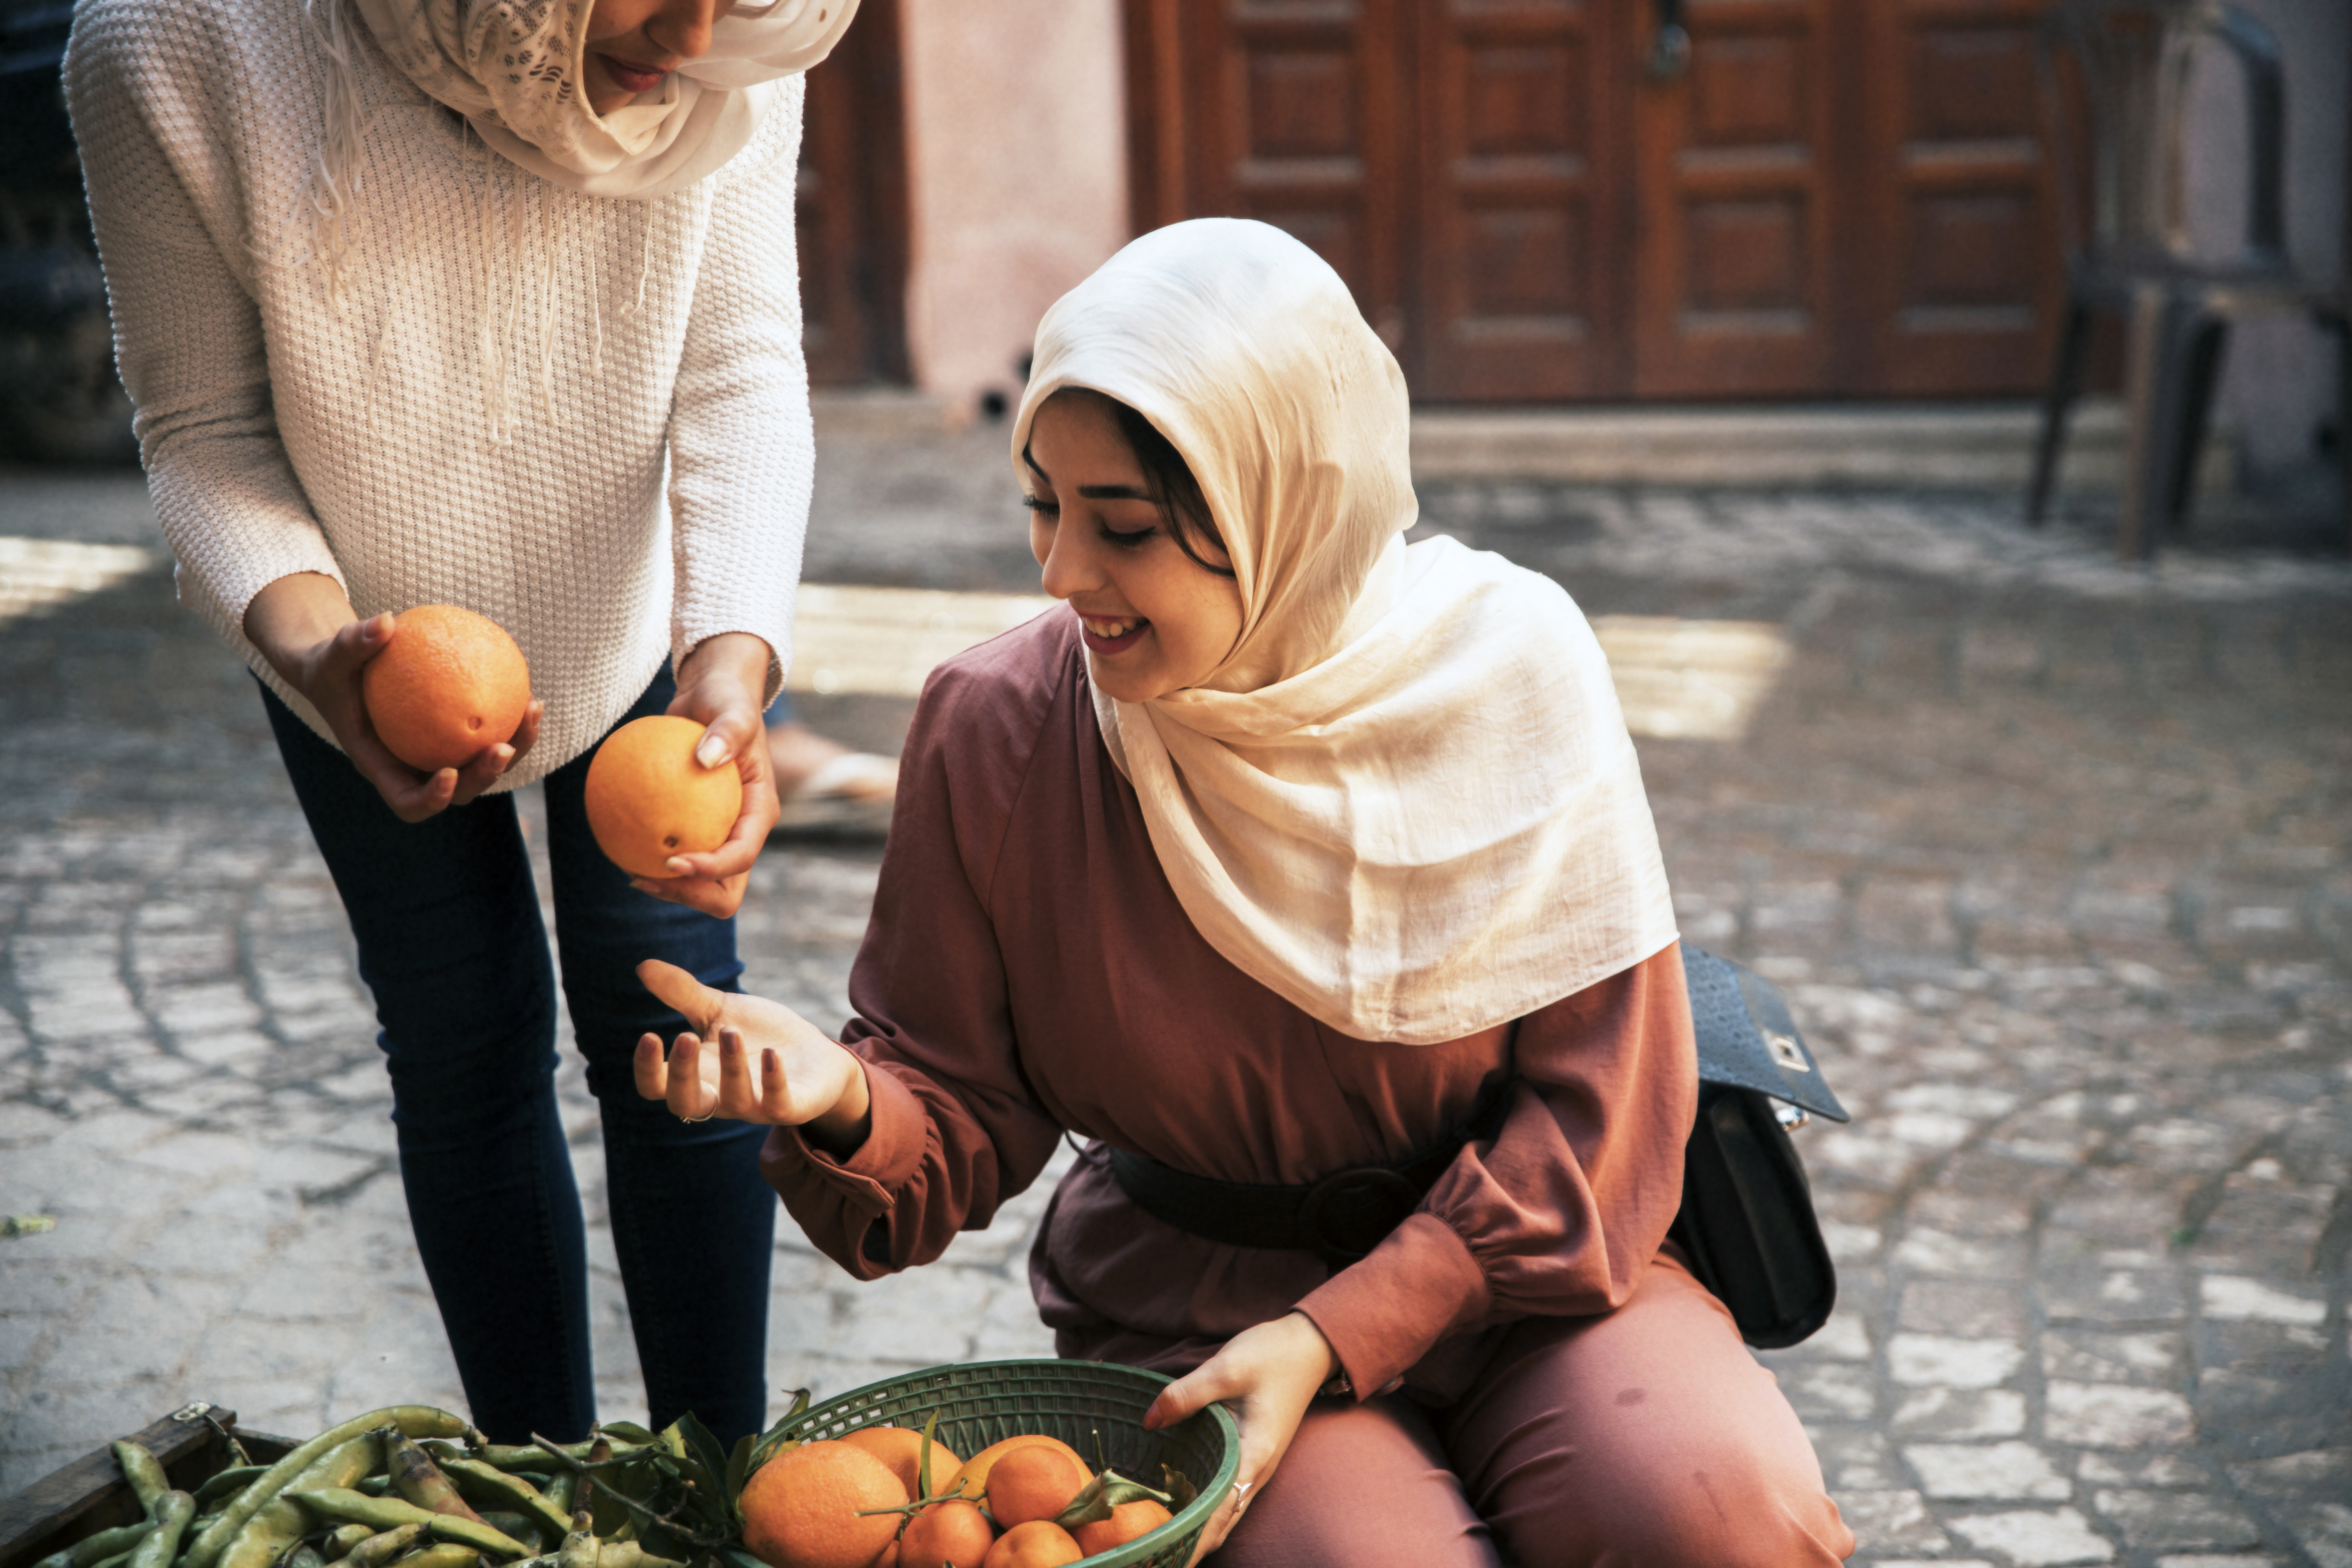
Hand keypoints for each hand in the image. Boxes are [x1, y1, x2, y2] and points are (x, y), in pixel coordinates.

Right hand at [244, 574, 540, 822]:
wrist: (346, 666)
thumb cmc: (332, 664)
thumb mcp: (333, 654)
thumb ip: (353, 641)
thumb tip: (386, 621)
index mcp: (382, 766)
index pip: (408, 801)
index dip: (431, 799)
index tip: (448, 773)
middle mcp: (416, 768)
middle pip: (460, 791)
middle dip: (485, 776)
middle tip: (503, 747)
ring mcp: (440, 755)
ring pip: (485, 766)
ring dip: (515, 747)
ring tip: (533, 709)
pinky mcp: (458, 736)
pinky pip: (490, 735)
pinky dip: (512, 720)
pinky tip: (530, 694)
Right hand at [630, 959, 873, 1150]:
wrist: (815, 1054)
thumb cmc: (758, 1034)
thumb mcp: (720, 1011)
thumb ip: (683, 994)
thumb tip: (643, 966)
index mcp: (697, 1076)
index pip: (657, 1087)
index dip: (648, 1070)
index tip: (649, 1037)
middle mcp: (720, 1097)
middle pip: (685, 1103)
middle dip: (682, 1074)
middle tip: (684, 1037)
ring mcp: (755, 1106)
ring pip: (733, 1101)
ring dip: (730, 1067)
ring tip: (731, 1031)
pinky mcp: (791, 1106)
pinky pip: (777, 1104)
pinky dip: (772, 1080)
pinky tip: (769, 1053)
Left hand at [633, 631, 778, 916]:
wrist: (712, 699)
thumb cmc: (726, 702)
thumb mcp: (732, 710)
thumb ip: (727, 732)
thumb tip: (705, 758)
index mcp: (759, 813)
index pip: (741, 856)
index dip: (710, 869)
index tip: (670, 859)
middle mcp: (742, 832)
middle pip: (726, 891)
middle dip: (691, 896)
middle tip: (648, 877)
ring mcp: (719, 836)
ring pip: (701, 886)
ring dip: (669, 890)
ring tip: (632, 873)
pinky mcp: (696, 830)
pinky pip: (676, 860)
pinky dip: (651, 864)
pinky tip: (620, 852)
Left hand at [1143, 1312, 1338, 1563]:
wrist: (1308, 1346)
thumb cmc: (1272, 1355)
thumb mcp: (1227, 1368)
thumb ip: (1187, 1395)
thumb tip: (1149, 1421)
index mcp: (1255, 1454)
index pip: (1221, 1512)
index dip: (1194, 1539)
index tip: (1167, 1556)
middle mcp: (1258, 1469)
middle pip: (1222, 1522)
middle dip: (1190, 1542)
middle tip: (1153, 1550)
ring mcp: (1257, 1464)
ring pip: (1225, 1511)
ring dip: (1196, 1527)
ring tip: (1159, 1536)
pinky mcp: (1252, 1454)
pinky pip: (1227, 1492)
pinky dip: (1205, 1506)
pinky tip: (1179, 1504)